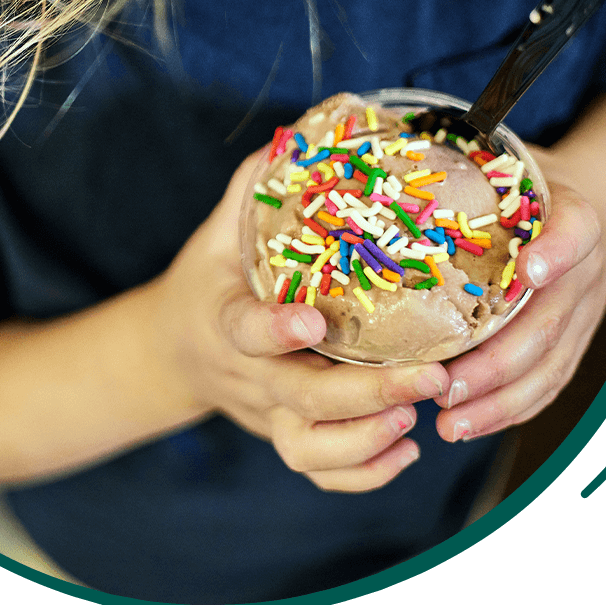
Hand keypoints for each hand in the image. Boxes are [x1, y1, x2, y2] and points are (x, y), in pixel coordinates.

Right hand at [156, 148, 450, 492]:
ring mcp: (267, 413)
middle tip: (428, 376)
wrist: (176, 348)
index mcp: (225, 320)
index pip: (245, 332)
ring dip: (366, 441)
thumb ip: (257, 185)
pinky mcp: (285, 435)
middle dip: (366, 393)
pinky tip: (406, 451)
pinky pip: (319, 472)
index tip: (311, 323)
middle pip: (302, 399)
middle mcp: (249, 376)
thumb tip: (308, 131)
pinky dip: (362, 474)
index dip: (274, 331)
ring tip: (416, 418)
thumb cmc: (210, 279)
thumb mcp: (219, 228)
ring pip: (309, 448)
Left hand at [433, 147, 605, 441]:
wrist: (589, 209)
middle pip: (549, 323)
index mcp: (571, 215)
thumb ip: (462, 168)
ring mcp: (583, 312)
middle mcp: (583, 271)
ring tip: (450, 420)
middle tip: (445, 387)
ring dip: (498, 401)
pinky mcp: (575, 341)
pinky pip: (549, 384)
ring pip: (548, 366)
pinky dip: (510, 410)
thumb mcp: (505, 164)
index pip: (575, 230)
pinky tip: (470, 423)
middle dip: (496, 363)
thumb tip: (375, 162)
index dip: (557, 251)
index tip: (531, 271)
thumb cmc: (523, 188)